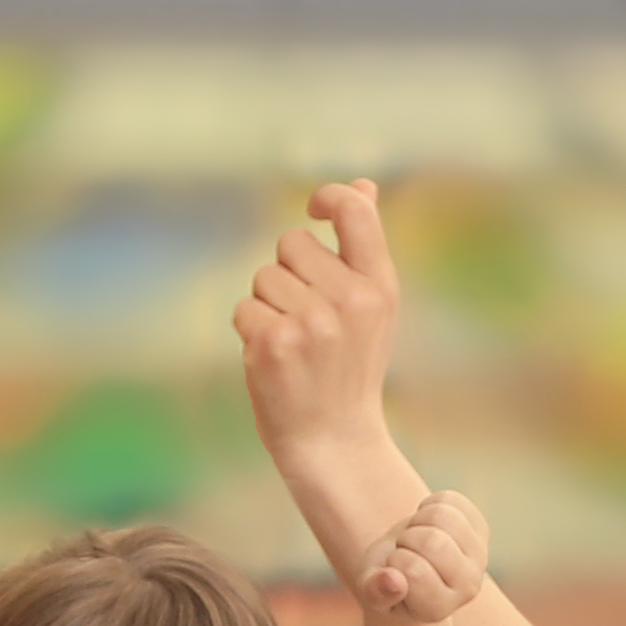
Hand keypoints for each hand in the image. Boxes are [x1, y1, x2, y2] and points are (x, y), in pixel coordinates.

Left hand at [238, 179, 399, 472]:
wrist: (334, 441)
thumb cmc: (350, 368)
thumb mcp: (373, 308)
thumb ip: (365, 246)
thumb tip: (363, 185)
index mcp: (380, 287)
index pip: (354, 211)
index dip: (328, 197)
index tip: (313, 209)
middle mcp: (349, 301)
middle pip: (291, 242)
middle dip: (288, 272)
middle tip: (307, 317)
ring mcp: (310, 323)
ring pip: (264, 276)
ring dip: (268, 304)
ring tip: (293, 343)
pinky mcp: (273, 344)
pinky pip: (244, 308)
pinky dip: (251, 331)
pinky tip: (274, 359)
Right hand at [360, 487, 487, 624]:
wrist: (407, 567)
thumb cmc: (387, 581)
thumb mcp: (371, 589)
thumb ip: (375, 590)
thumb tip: (392, 581)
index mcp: (438, 608)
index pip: (414, 570)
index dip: (395, 561)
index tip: (395, 570)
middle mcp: (467, 587)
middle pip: (432, 541)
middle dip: (407, 539)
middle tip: (405, 551)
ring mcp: (478, 556)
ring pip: (442, 515)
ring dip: (417, 521)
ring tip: (416, 538)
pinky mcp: (480, 528)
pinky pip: (449, 500)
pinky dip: (427, 506)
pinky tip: (427, 526)